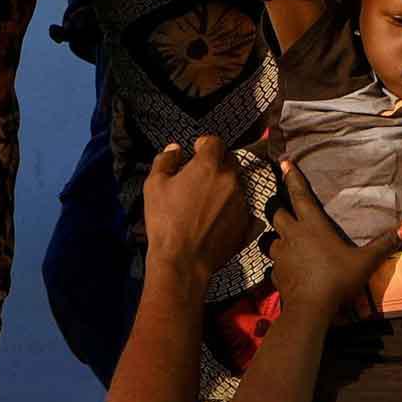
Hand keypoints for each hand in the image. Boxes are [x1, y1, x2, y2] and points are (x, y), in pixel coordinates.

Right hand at [143, 136, 252, 282]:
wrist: (182, 260)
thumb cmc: (165, 221)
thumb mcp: (154, 186)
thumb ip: (165, 161)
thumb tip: (175, 150)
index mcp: (209, 166)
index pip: (215, 141)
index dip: (205, 144)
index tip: (197, 150)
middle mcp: (230, 180)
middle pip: (230, 161)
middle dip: (218, 163)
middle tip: (202, 175)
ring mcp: (242, 202)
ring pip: (237, 184)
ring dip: (225, 186)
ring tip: (207, 200)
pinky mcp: (246, 224)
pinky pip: (243, 208)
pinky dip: (233, 208)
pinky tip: (218, 217)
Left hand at [268, 159, 401, 313]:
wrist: (310, 310)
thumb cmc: (338, 279)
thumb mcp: (366, 261)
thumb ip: (387, 242)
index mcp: (312, 225)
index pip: (299, 194)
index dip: (292, 177)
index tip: (284, 161)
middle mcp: (292, 235)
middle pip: (277, 213)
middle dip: (278, 206)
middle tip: (282, 204)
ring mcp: (280, 255)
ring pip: (271, 238)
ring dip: (277, 235)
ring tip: (285, 238)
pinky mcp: (275, 273)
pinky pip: (274, 262)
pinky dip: (280, 260)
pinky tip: (288, 267)